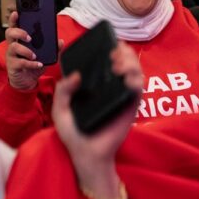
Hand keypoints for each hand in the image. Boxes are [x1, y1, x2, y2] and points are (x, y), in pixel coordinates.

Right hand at [5, 11, 45, 90]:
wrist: (28, 82)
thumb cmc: (34, 65)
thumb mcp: (46, 55)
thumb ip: (53, 48)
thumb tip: (61, 41)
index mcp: (20, 40)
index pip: (14, 26)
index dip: (14, 19)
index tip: (17, 12)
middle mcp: (13, 46)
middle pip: (9, 33)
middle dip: (19, 32)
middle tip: (29, 37)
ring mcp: (11, 56)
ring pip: (13, 47)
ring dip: (26, 50)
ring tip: (34, 55)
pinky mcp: (13, 66)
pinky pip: (20, 62)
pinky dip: (31, 64)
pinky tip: (38, 64)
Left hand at [53, 42, 142, 194]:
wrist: (86, 156)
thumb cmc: (73, 133)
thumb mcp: (60, 110)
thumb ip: (63, 91)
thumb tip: (76, 76)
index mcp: (96, 86)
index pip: (106, 61)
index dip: (110, 48)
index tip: (105, 42)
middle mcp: (111, 88)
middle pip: (124, 62)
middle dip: (123, 52)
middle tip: (113, 52)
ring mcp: (121, 97)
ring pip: (135, 72)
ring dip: (130, 63)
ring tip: (117, 65)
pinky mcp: (130, 108)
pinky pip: (138, 91)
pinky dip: (135, 81)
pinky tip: (125, 79)